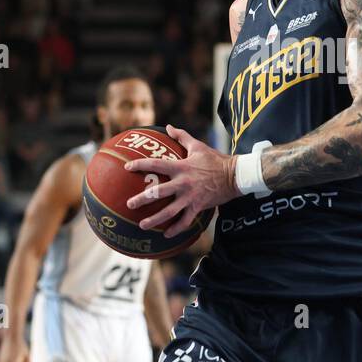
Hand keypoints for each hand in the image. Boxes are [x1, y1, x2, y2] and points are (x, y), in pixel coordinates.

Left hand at [123, 125, 237, 238]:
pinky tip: (166, 235)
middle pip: (159, 192)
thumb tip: (168, 126)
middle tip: (129, 204)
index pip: (156, 164)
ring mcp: (190, 197)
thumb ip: (182, 136)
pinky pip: (185, 221)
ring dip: (154, 220)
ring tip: (142, 225)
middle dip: (142, 199)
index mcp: (181, 167)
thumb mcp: (198, 146)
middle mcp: (183, 183)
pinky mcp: (198, 207)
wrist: (235, 175)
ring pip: (169, 212)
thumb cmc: (215, 159)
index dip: (140, 165)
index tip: (127, 168)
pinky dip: (175, 229)